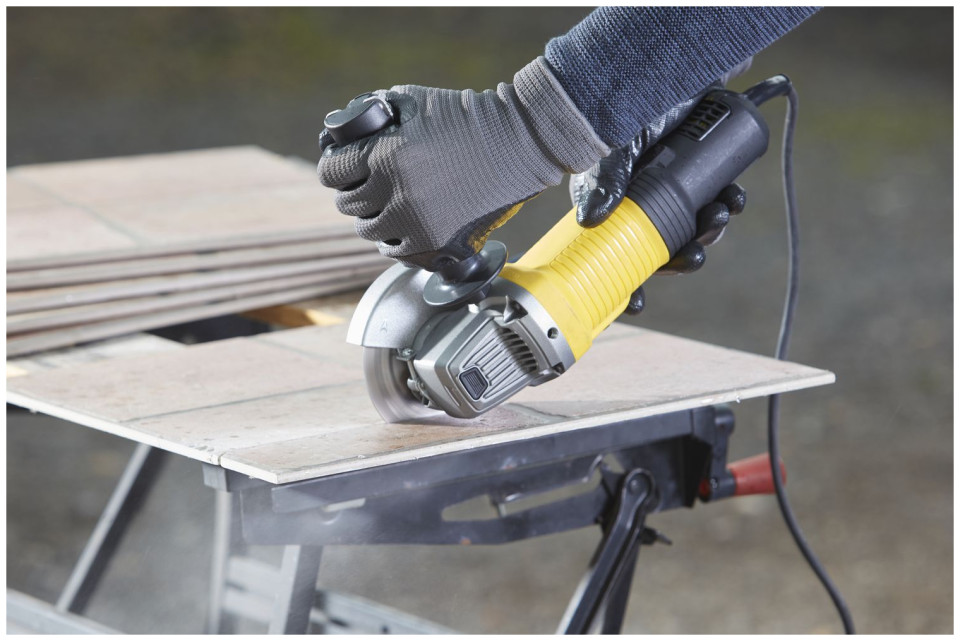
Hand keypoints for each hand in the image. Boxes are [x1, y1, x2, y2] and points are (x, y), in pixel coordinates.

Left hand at [317, 58, 607, 270]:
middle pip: (349, 205)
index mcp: (385, 157)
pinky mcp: (438, 246)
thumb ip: (373, 112)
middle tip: (368, 186)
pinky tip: (406, 225)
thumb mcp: (413, 101)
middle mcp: (397, 195)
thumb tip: (342, 131)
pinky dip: (398, 239)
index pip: (331, 173)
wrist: (519, 144)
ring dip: (375, 218)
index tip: (342, 168)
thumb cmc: (467, 117)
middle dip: (354, 192)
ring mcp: (417, 225)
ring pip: (370, 232)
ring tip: (389, 207)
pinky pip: (398, 252)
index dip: (335, 168)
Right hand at [570, 60, 751, 315]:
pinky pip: (717, 199)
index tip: (638, 305)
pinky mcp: (702, 172)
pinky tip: (733, 197)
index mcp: (614, 205)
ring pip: (694, 227)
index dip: (628, 283)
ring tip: (722, 213)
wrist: (665, 65)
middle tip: (696, 254)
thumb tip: (592, 221)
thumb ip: (601, 181)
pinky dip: (728, 203)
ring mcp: (674, 189)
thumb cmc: (625, 107)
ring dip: (712, 230)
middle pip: (664, 248)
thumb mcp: (610, 147)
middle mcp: (643, 203)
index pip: (618, 254)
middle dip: (683, 256)